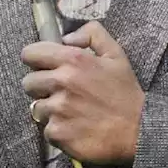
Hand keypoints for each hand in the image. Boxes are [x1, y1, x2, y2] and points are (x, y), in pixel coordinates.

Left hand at [21, 22, 144, 163]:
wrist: (139, 133)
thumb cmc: (126, 94)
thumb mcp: (116, 55)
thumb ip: (92, 34)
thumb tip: (66, 37)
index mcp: (73, 61)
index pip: (29, 54)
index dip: (35, 60)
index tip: (44, 67)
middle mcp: (62, 83)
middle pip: (28, 82)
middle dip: (41, 86)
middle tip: (62, 92)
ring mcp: (58, 109)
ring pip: (36, 107)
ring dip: (50, 110)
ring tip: (73, 112)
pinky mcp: (58, 133)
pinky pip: (46, 129)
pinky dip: (58, 130)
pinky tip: (76, 128)